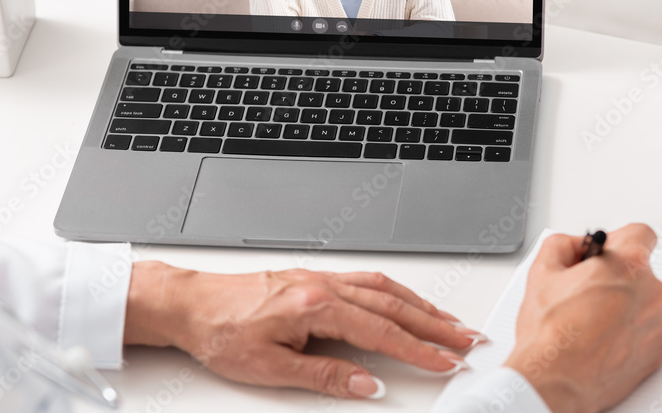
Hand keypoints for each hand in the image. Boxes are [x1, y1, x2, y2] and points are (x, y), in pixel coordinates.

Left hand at [124, 263, 480, 397]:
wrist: (193, 303)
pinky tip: (405, 300)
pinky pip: (367, 281)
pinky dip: (396, 292)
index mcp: (316, 306)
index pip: (382, 332)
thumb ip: (325, 375)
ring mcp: (321, 277)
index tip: (447, 361)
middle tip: (468, 339)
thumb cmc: (223, 332)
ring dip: (421, 305)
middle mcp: (325, 285)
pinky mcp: (315, 276)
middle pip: (393, 305)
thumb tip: (367, 384)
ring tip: (449, 322)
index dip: (419, 349)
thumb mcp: (270, 368)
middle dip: (435, 324)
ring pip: (385, 289)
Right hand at [504, 224, 661, 412]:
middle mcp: (651, 291)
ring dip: (622, 306)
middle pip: (638, 270)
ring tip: (589, 322)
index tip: (604, 253)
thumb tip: (574, 246)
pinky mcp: (658, 351)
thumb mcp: (542, 270)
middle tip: (585, 292)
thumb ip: (563, 244)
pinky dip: (628, 332)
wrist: (555, 381)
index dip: (617, 241)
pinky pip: (646, 330)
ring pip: (643, 302)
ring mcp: (658, 323)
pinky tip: (600, 340)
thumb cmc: (550, 333)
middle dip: (614, 277)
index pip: (640, 233)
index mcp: (628, 264)